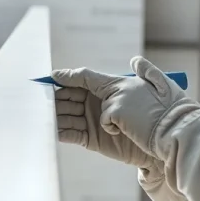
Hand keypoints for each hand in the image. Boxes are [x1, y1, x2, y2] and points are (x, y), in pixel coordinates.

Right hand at [50, 56, 189, 163]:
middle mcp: (95, 104)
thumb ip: (137, 72)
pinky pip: (72, 134)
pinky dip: (60, 132)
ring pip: (67, 116)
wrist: (160, 140)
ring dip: (54, 114)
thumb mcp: (141, 88)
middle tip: (40, 97)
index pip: (79, 81)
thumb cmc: (153, 112)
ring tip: (40, 114)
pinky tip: (50, 130)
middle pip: (68, 98)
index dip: (64, 78)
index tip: (50, 77)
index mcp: (104, 89)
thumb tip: (132, 60)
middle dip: (54, 97)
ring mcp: (92, 122)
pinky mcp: (92, 140)